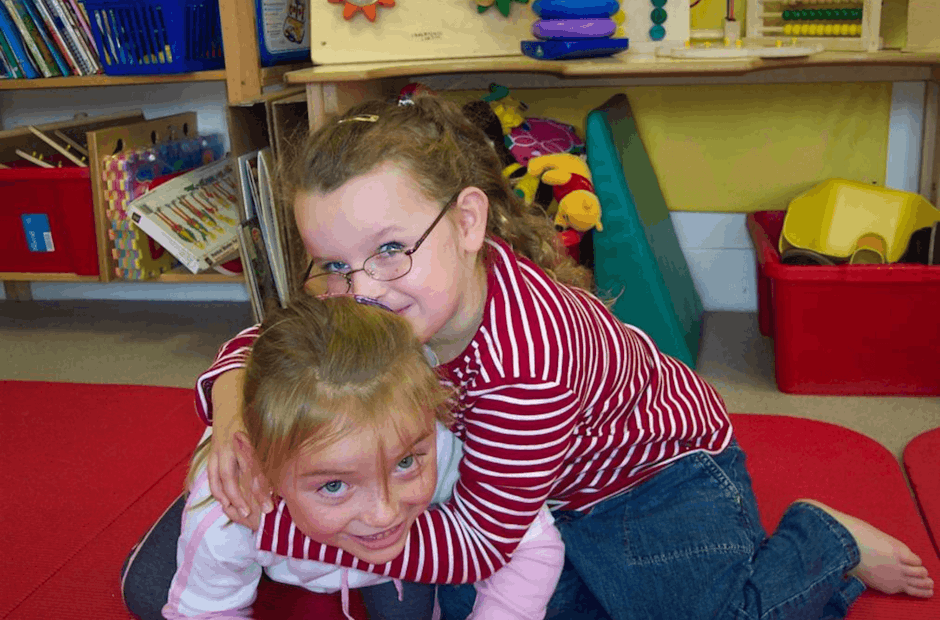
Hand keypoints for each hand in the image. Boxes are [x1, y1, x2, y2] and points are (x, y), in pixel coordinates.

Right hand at [206, 369, 272, 528]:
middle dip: (252, 497)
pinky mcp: (213, 452)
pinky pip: (213, 477)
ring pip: (223, 479)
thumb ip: (282, 444)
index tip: (272, 503)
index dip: (263, 487)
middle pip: (242, 476)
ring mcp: (221, 449)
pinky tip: (227, 505)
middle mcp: (235, 444)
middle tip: (265, 513)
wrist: (231, 398)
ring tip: (244, 515)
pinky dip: (219, 492)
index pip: (257, 467)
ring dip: (233, 499)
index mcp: (251, 437)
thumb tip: (300, 464)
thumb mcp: (271, 426)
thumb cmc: (256, 416)